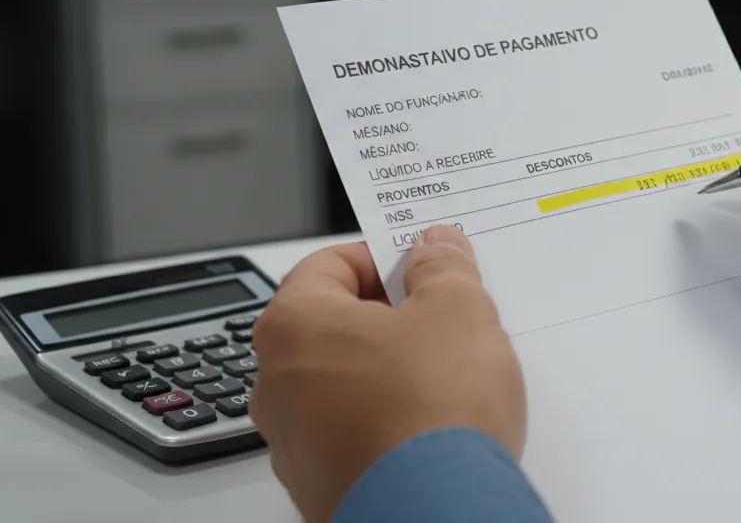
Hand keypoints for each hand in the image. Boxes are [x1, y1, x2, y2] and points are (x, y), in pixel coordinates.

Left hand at [250, 226, 524, 521]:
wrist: (435, 514)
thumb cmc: (430, 417)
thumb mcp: (459, 309)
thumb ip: (443, 267)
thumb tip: (436, 249)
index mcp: (294, 327)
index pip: (328, 263)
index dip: (383, 257)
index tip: (422, 264)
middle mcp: (277, 384)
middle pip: (334, 324)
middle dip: (391, 315)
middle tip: (443, 315)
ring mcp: (294, 441)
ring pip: (345, 382)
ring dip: (390, 371)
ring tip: (447, 376)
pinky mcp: (321, 483)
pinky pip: (355, 432)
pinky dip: (389, 421)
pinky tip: (434, 425)